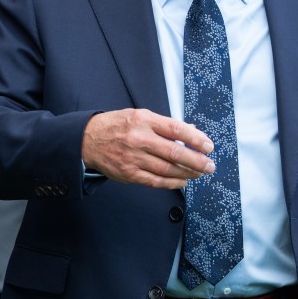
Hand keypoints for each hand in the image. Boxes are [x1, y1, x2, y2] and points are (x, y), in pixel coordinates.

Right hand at [82, 109, 214, 188]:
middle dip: (196, 161)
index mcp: (144, 120)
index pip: (176, 129)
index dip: (195, 139)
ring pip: (167, 169)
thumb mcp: (140, 115)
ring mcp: (133, 158)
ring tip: (199, 173)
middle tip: (210, 165)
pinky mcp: (129, 174)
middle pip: (174, 153)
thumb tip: (191, 130)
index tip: (209, 146)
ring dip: (187, 173)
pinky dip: (172, 183)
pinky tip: (183, 181)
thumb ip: (165, 124)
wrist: (87, 140)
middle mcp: (139, 139)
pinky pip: (155, 181)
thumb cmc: (117, 125)